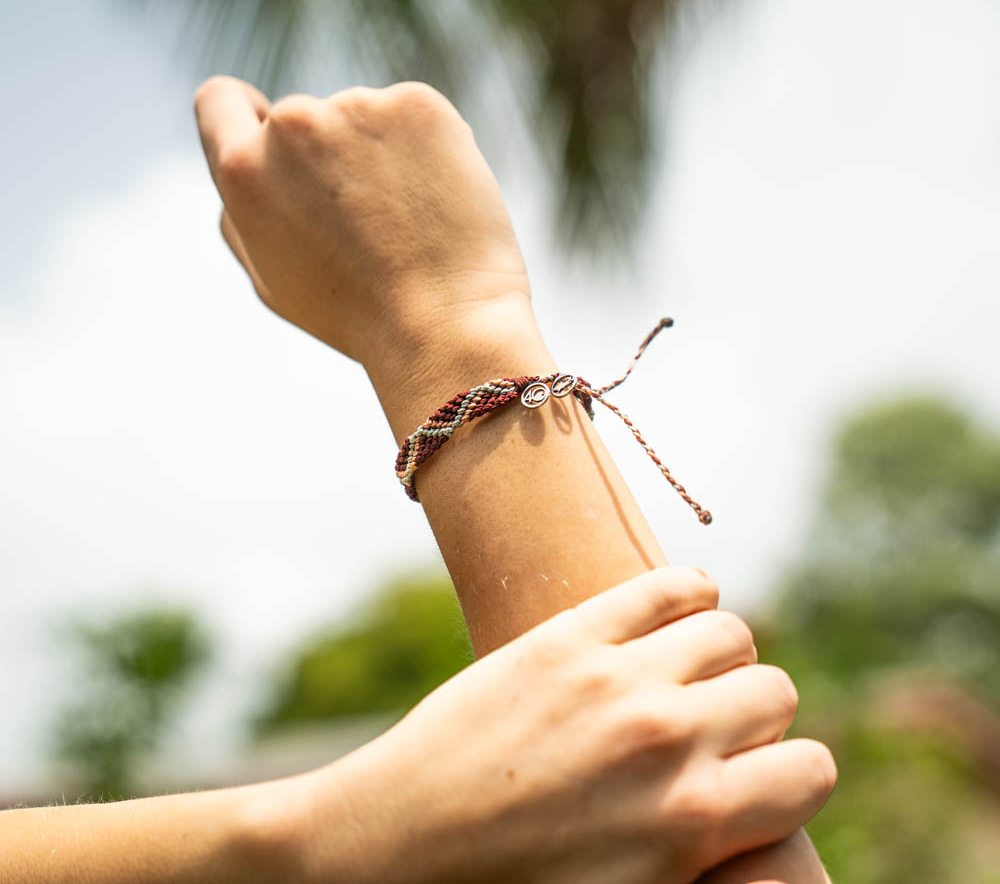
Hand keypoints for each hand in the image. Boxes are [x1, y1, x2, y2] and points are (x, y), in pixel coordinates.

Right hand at [193, 77, 534, 371]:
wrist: (447, 319)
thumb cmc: (360, 316)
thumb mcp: (273, 280)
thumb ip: (245, 216)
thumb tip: (247, 166)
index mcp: (244, 171)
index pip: (220, 101)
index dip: (246, 112)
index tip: (268, 123)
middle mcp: (292, 126)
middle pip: (305, 122)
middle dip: (331, 157)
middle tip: (371, 224)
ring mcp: (357, 106)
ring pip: (366, 120)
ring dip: (384, 155)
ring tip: (412, 223)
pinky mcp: (416, 104)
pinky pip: (416, 120)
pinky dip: (429, 150)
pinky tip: (442, 204)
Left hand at [296, 568, 835, 883]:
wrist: (395, 853)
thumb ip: (705, 854)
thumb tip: (745, 822)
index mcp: (694, 822)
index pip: (812, 772)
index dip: (789, 777)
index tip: (752, 778)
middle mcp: (668, 739)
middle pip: (773, 691)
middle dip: (754, 713)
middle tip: (711, 729)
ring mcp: (614, 676)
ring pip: (730, 631)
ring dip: (723, 652)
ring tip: (687, 671)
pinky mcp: (566, 637)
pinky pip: (663, 587)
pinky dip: (687, 591)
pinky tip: (678, 609)